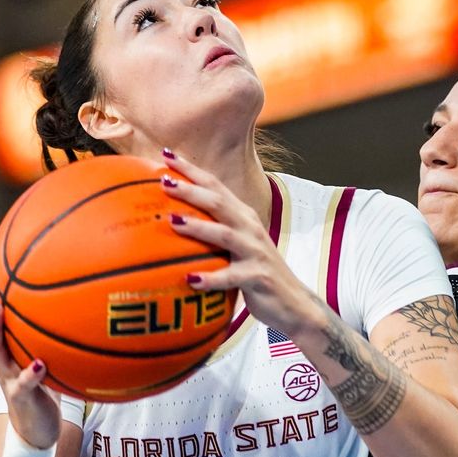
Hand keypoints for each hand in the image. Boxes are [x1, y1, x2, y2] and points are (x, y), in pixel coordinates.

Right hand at [0, 238, 60, 448]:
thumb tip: (86, 285)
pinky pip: (24, 383)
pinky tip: (41, 362)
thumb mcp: (49, 345)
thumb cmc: (45, 379)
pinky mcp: (21, 396)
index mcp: (5, 337)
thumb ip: (56, 322)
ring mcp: (7, 374)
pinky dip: (31, 372)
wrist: (38, 427)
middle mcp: (0, 352)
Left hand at [160, 153, 321, 338]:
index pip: (216, 186)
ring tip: (172, 221)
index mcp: (243, 217)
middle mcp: (250, 229)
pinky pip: (231, 276)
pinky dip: (211, 278)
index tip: (167, 154)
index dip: (192, 170)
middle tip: (163, 181)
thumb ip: (213, 232)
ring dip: (198, 227)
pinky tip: (190, 280)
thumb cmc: (256, 273)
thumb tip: (170, 224)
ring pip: (224, 234)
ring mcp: (255, 252)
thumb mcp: (237, 247)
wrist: (294, 302)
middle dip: (191, 190)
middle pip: (219, 203)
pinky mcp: (258, 277)